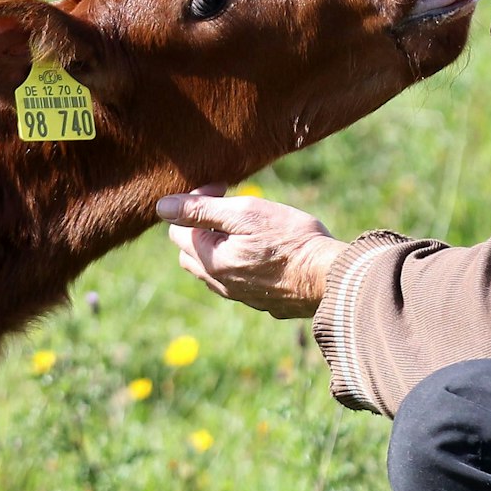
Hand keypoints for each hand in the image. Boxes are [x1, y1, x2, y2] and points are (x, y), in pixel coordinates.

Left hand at [158, 185, 346, 318]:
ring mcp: (240, 295)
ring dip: (218, 247)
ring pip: (212, 269)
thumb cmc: (290, 239)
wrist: (328, 278)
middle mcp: (219, 283)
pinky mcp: (261, 301)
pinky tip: (263, 252)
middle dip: (201, 227)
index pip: (178, 230)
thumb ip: (201, 210)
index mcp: (210, 259)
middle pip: (190, 253)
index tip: (224, 189)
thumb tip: (161, 207)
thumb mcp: (245, 213)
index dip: (195, 203)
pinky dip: (238, 263)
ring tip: (248, 229)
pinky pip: (236, 281)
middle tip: (232, 208)